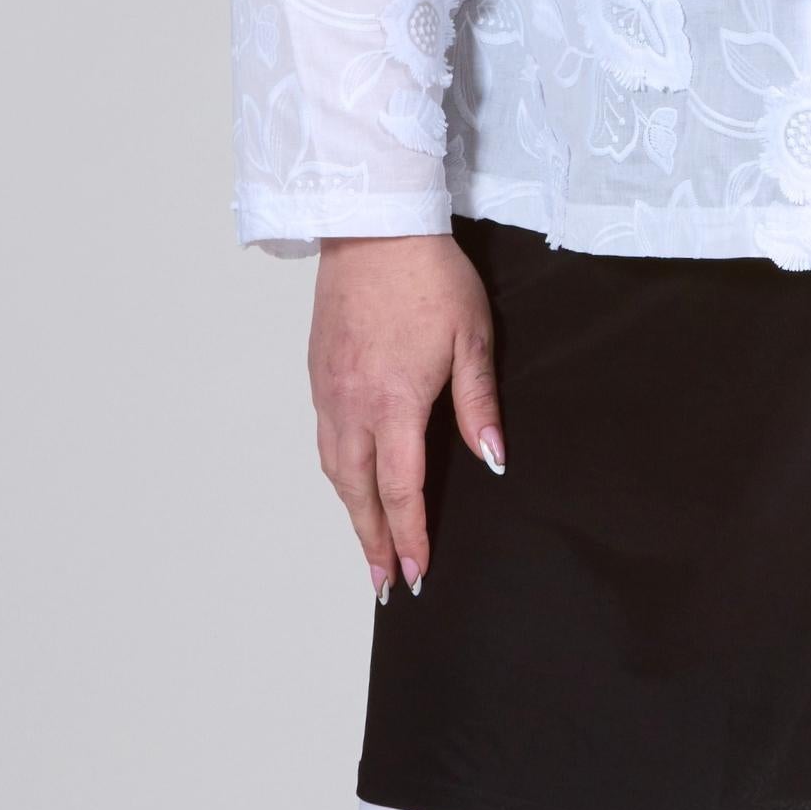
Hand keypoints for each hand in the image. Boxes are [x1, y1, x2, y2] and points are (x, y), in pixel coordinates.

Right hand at [308, 232, 502, 599]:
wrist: (374, 227)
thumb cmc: (430, 277)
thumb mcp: (473, 339)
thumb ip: (479, 404)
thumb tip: (492, 460)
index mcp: (393, 402)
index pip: (400, 489)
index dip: (410, 535)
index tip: (417, 572)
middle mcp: (351, 404)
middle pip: (357, 492)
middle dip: (373, 541)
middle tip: (386, 581)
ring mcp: (328, 390)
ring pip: (335, 469)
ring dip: (352, 512)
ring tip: (370, 544)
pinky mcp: (318, 373)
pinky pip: (325, 438)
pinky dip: (339, 473)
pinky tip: (352, 483)